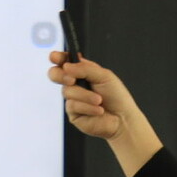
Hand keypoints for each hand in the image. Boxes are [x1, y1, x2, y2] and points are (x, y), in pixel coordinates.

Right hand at [46, 50, 161, 176]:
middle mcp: (75, 84)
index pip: (65, 61)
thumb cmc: (116, 97)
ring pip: (67, 91)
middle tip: (72, 80)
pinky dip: (87, 107)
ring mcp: (73, 98)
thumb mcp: (104, 76)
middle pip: (55, 74)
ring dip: (85, 96)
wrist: (122, 119)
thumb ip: (85, 69)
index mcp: (82, 72)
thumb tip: (66, 67)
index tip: (54, 57)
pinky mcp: (73, 113)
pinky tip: (98, 110)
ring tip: (99, 101)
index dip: (57, 58)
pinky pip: (72, 105)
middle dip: (60, 75)